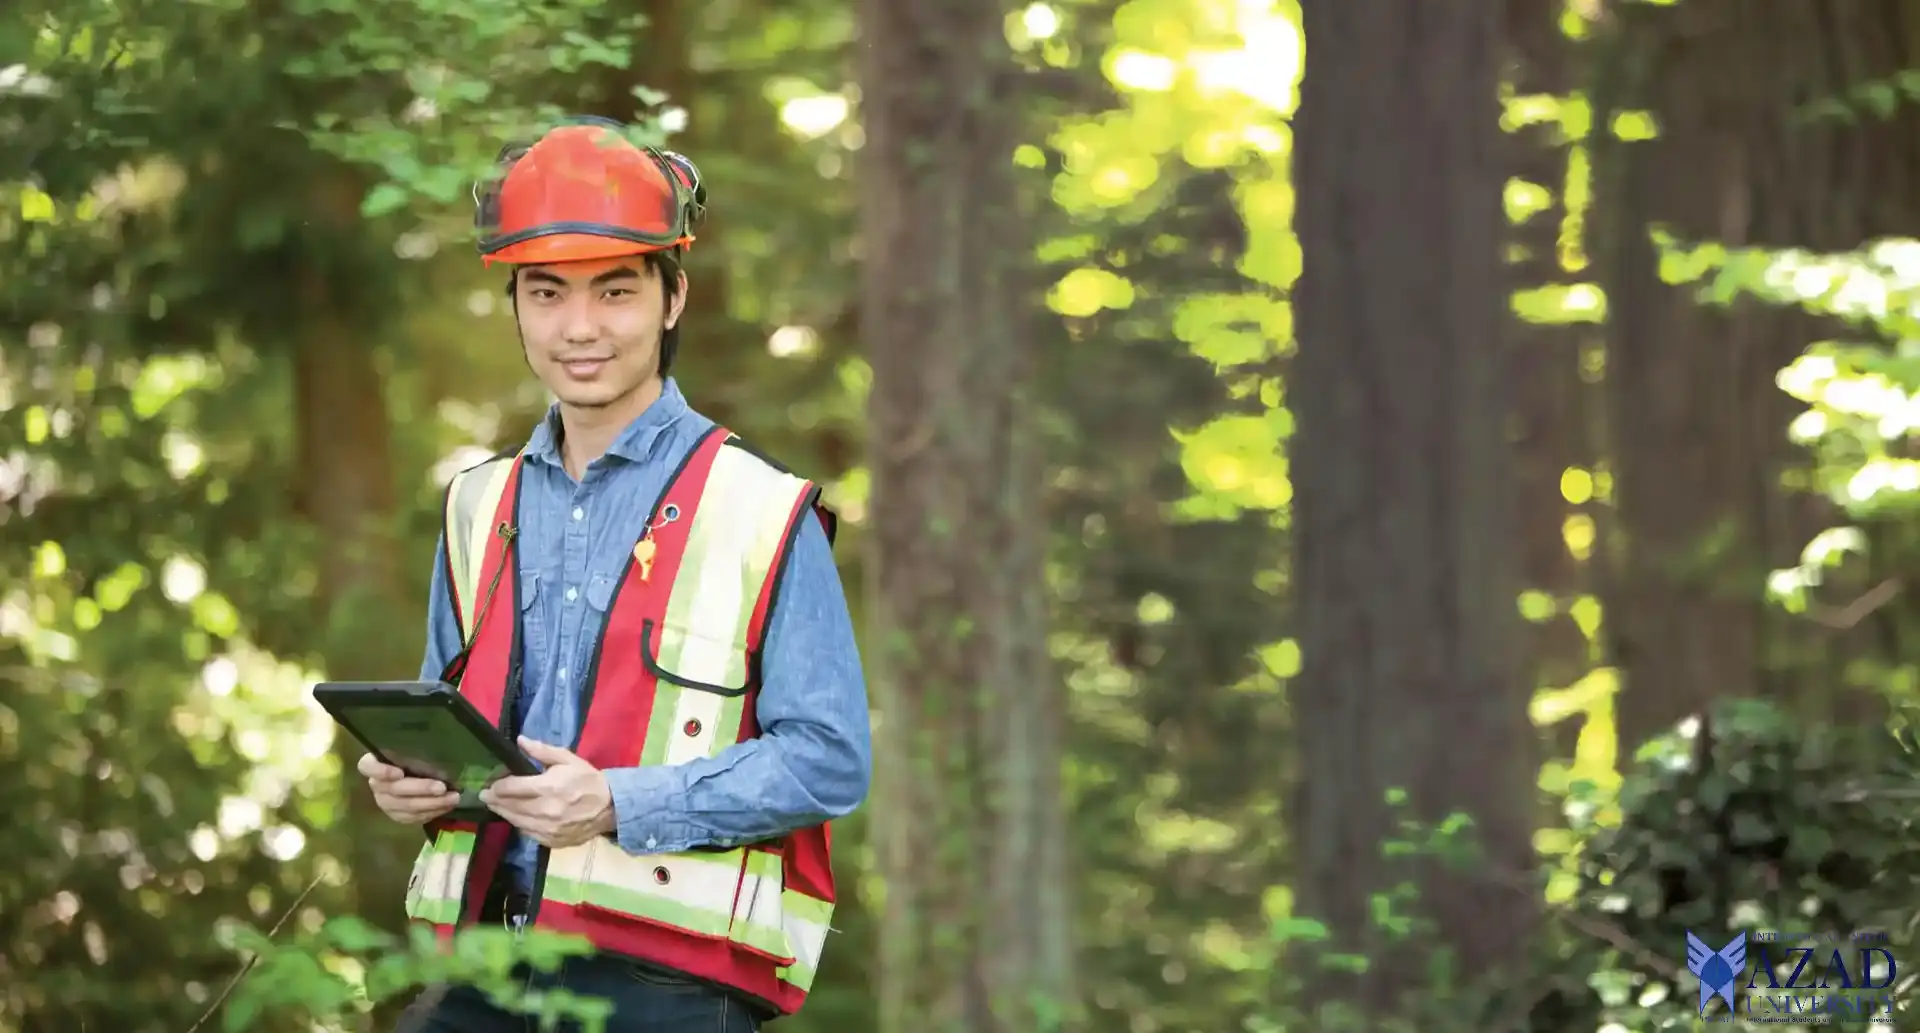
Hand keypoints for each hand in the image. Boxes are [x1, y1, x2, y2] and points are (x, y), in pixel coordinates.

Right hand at [358, 752, 459, 824]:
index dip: (381, 771)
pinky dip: (431, 812)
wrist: (419, 775)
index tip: (399, 773)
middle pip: (393, 789)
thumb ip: (419, 747)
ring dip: (431, 804)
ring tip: (453, 798)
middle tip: (442, 787)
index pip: (367, 766)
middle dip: (420, 789)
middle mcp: (377, 784)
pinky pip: (412, 817)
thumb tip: (440, 739)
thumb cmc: (417, 754)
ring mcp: (385, 802)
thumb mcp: (416, 747)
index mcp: (374, 763)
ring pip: (405, 806)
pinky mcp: (396, 815)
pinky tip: (447, 806)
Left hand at [479, 737, 615, 848]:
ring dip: (503, 813)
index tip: (489, 784)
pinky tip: (517, 817)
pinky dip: (519, 824)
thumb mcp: (568, 759)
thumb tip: (520, 741)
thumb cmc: (588, 780)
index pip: (511, 788)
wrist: (610, 807)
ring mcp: (547, 829)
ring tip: (496, 805)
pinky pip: (527, 833)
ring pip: (515, 821)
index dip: (496, 786)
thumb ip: (542, 750)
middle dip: (494, 800)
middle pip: (509, 807)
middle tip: (485, 795)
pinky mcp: (551, 841)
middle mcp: (544, 810)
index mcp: (547, 787)